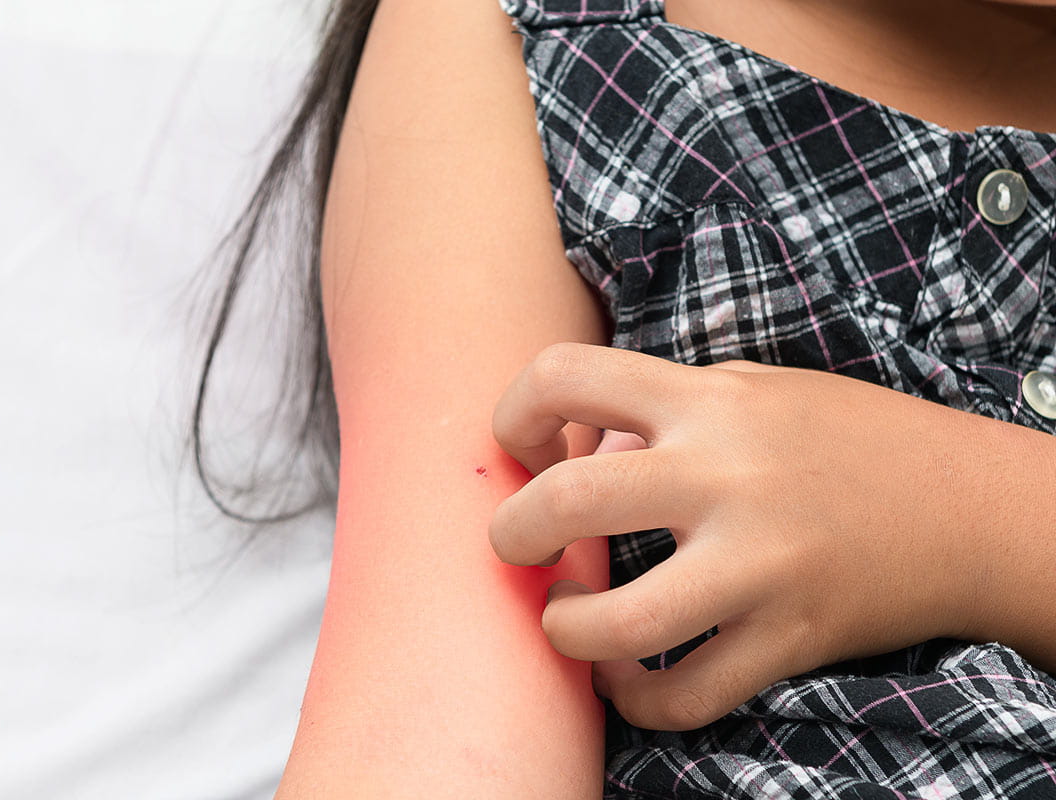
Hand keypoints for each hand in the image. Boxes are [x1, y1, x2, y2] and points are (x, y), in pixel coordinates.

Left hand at [487, 342, 1015, 730]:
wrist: (974, 508)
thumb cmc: (847, 441)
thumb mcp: (755, 391)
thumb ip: (662, 409)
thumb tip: (574, 444)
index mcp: (708, 401)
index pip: (562, 376)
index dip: (512, 416)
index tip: (525, 453)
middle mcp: (727, 475)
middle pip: (565, 502)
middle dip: (511, 535)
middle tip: (522, 547)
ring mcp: (760, 564)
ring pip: (618, 626)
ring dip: (565, 631)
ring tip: (569, 619)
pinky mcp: (791, 637)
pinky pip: (686, 695)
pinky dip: (635, 700)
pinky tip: (627, 678)